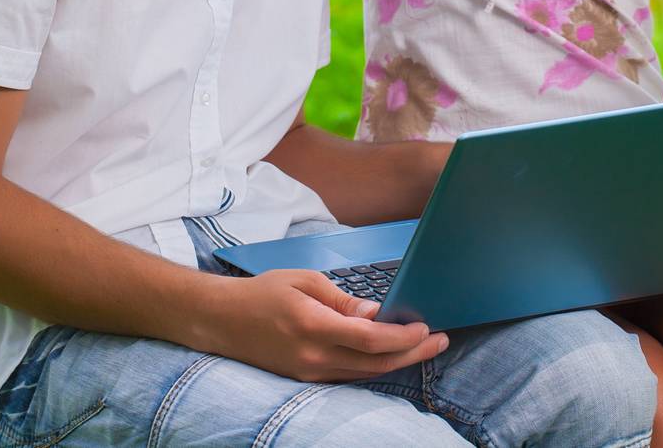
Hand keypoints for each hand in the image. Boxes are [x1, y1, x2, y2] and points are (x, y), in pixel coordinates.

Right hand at [204, 269, 446, 381]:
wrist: (220, 321)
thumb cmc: (262, 293)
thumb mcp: (304, 282)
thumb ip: (343, 301)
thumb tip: (377, 314)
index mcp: (313, 326)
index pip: (370, 339)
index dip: (403, 337)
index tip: (426, 327)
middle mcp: (313, 357)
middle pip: (375, 363)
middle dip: (413, 353)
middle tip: (441, 340)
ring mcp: (309, 373)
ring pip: (365, 373)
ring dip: (398, 361)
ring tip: (424, 346)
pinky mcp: (306, 379)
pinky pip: (349, 375)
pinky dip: (375, 365)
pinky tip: (391, 353)